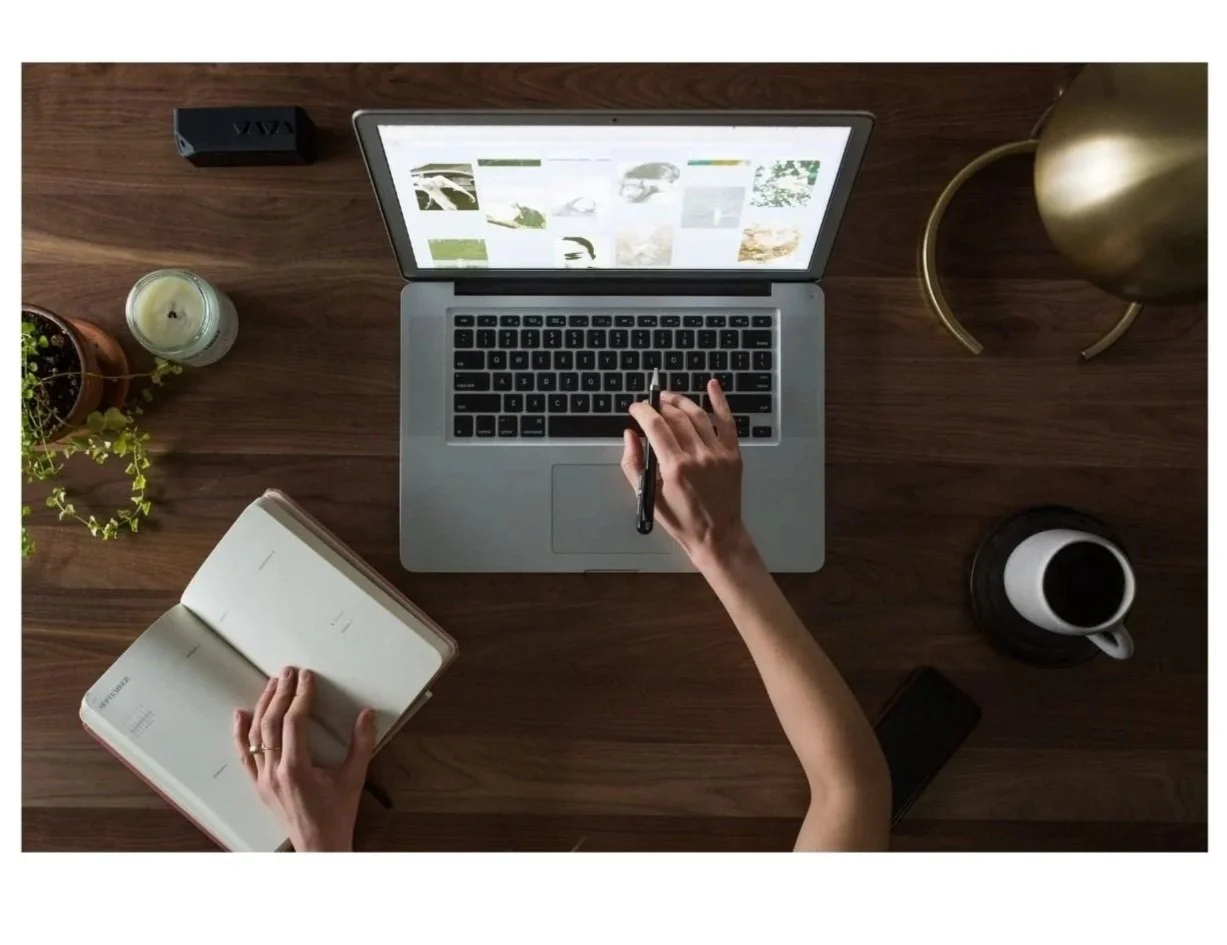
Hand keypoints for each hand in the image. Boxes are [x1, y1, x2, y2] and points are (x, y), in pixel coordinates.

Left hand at [234, 666, 375, 851]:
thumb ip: (361, 744)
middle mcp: (274, 772)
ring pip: (255, 735)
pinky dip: (240, 733)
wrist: (318, 847)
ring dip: (263, 706)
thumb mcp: (354, 778)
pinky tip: (240, 714)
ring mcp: (262, 780)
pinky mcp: (258, 785)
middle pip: (271, 724)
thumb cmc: (337, 815)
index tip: (307, 677)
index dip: (301, 696)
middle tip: (288, 672)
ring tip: (272, 684)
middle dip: (279, 694)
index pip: (294, 722)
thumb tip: (367, 713)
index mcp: (297, 769)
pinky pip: (244, 755)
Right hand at [622, 379, 753, 568]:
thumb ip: (633, 464)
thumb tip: (630, 435)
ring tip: (668, 398)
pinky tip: (713, 385)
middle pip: (676, 417)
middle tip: (650, 405)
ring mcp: (718, 453)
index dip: (642, 411)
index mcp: (675, 467)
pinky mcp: (733, 454)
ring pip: (697, 415)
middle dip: (659, 406)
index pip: (655, 426)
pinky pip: (727, 422)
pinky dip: (720, 401)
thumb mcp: (648, 497)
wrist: (717, 536)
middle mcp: (698, 456)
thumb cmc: (681, 521)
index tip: (635, 408)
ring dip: (680, 401)